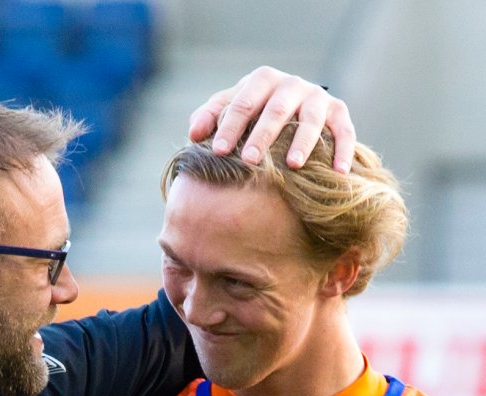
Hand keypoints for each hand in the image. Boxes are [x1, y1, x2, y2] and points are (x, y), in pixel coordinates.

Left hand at [188, 66, 354, 172]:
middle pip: (276, 110)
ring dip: (303, 141)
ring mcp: (317, 98)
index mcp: (262, 81)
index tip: (218, 152)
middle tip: (249, 160)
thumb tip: (193, 134)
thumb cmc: (252, 114)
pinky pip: (344, 129)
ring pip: (311, 118)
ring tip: (293, 165)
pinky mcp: (338, 112)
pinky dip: (343, 149)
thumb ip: (210, 117)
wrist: (291, 109)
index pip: (243, 102)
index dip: (230, 126)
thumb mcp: (230, 111)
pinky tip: (338, 171)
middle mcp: (291, 85)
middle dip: (262, 135)